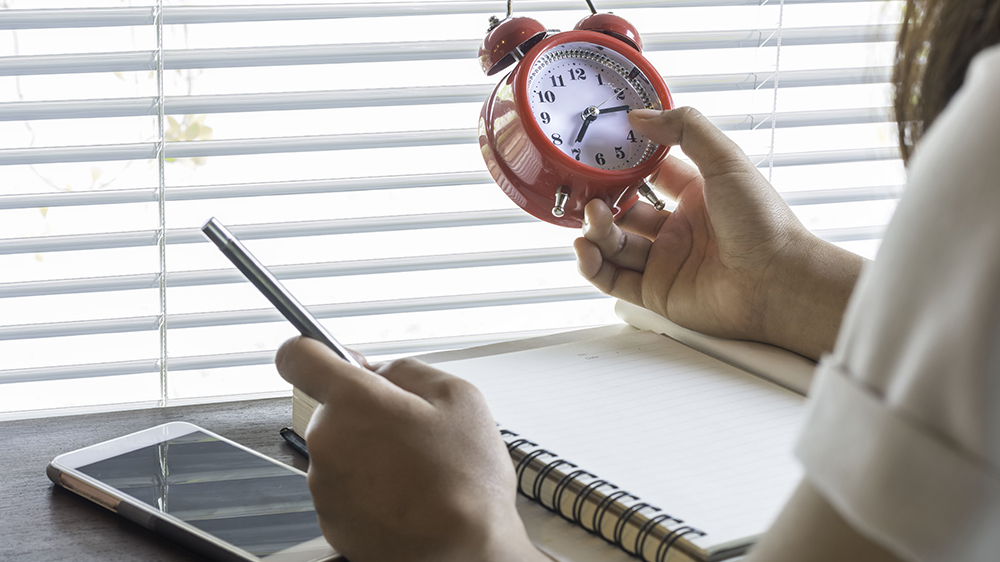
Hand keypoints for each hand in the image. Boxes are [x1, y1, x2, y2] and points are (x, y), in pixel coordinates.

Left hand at [275, 337, 547, 561]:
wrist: (463, 555)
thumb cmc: (466, 482)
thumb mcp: (458, 396)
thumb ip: (407, 369)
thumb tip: (380, 369)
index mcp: (352, 401)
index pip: (297, 356)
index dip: (312, 351)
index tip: (325, 356)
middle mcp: (326, 441)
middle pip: (332, 409)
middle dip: (365, 412)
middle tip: (411, 431)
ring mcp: (324, 485)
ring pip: (340, 450)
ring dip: (369, 453)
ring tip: (416, 471)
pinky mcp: (330, 521)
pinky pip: (345, 488)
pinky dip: (369, 489)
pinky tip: (405, 496)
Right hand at [574, 107, 864, 359]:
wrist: (777, 281)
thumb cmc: (764, 223)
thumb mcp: (726, 160)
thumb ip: (686, 129)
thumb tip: (641, 115)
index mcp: (697, 196)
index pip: (650, 176)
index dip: (625, 166)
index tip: (601, 153)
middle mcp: (679, 229)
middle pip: (624, 211)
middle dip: (603, 201)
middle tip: (591, 193)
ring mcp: (666, 262)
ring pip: (614, 244)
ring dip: (595, 230)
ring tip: (593, 217)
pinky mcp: (656, 293)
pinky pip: (612, 280)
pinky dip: (592, 266)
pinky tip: (585, 249)